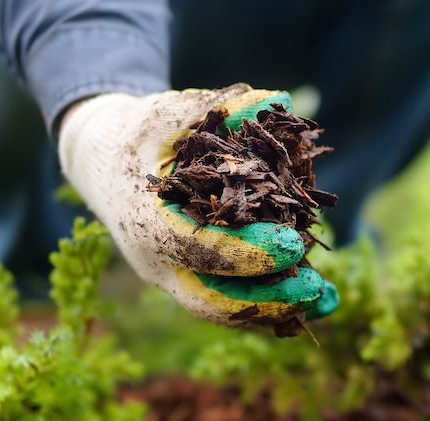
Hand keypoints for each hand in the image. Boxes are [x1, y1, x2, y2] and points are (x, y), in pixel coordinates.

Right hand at [58, 84, 338, 327]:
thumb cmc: (138, 133)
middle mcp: (156, 261)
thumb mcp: (170, 112)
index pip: (197, 248)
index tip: (294, 245)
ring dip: (277, 310)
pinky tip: (316, 302)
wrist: (102, 163)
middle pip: (211, 299)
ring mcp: (172, 278)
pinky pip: (231, 303)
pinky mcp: (190, 281)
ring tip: (328, 301)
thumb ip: (220, 107)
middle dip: (266, 300)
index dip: (247, 252)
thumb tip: (277, 101)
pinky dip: (272, 305)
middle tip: (316, 288)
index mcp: (145, 221)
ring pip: (223, 310)